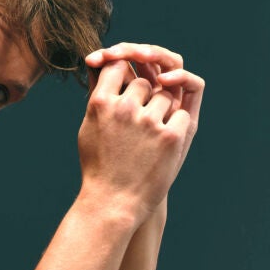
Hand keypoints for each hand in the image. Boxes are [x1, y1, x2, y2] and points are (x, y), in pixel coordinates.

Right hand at [77, 43, 204, 215]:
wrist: (113, 203)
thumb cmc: (98, 165)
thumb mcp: (88, 128)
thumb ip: (98, 97)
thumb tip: (99, 69)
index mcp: (101, 103)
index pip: (118, 67)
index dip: (125, 74)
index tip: (127, 88)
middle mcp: (125, 109)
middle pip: (145, 82)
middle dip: (146, 96)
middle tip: (140, 119)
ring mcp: (149, 122)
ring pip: (166, 96)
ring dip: (162, 111)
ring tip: (150, 136)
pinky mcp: (170, 137)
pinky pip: (181, 115)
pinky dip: (176, 126)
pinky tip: (163, 145)